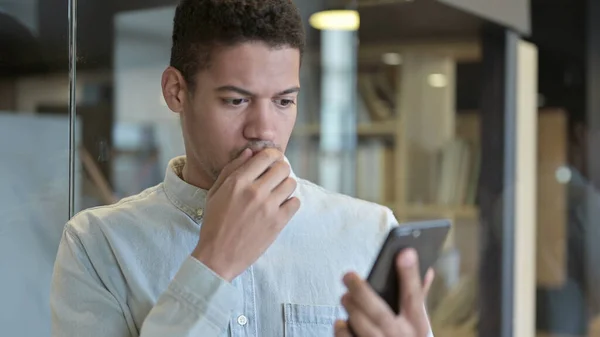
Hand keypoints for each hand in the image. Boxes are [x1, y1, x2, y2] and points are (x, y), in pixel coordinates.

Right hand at [192, 148, 300, 280]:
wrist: (218, 256)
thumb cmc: (214, 223)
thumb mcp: (215, 193)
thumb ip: (231, 169)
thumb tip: (250, 152)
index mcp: (238, 182)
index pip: (266, 156)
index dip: (272, 155)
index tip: (272, 161)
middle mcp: (255, 191)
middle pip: (283, 167)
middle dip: (281, 169)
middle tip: (275, 178)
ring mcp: (268, 207)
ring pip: (291, 184)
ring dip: (286, 186)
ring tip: (277, 194)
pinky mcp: (278, 223)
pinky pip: (295, 203)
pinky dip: (290, 203)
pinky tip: (280, 208)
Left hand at [335, 249, 434, 336]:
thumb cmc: (405, 336)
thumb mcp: (416, 320)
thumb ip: (417, 296)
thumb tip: (427, 270)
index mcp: (417, 325)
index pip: (414, 297)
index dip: (410, 274)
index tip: (405, 252)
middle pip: (380, 313)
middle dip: (362, 292)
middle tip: (348, 275)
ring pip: (363, 327)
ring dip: (351, 309)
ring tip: (345, 297)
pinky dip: (342, 330)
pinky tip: (341, 323)